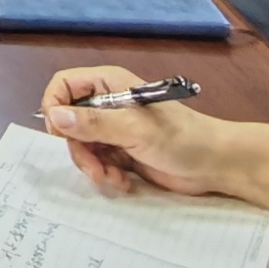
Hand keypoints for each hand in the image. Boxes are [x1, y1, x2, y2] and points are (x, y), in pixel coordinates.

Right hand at [41, 68, 236, 197]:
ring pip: (81, 147)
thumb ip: (94, 124)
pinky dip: (105, 175)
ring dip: (93, 166)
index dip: (55, 107)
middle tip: (95, 168)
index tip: (61, 135)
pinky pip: (97, 163)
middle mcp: (107, 104)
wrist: (214, 164)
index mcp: (108, 84)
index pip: (63, 85)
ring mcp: (114, 130)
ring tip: (113, 178)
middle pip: (68, 122)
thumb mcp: (135, 129)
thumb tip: (54, 117)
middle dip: (78, 149)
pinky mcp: (121, 152)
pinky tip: (123, 182)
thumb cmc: (180, 138)